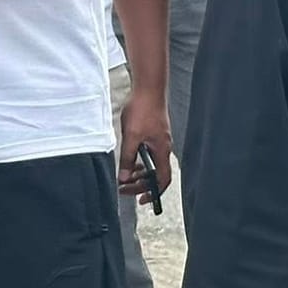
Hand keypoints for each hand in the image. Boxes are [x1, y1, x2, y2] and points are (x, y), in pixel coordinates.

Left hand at [116, 87, 174, 204]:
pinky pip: (150, 154)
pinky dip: (140, 161)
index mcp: (162, 151)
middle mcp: (164, 148)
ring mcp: (160, 141)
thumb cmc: (143, 109)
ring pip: (152, 164)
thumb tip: (124, 178)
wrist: (149, 89)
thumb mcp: (132, 137)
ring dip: (140, 173)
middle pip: (157, 174)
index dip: (154, 192)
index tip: (142, 199)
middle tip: (125, 189)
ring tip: (125, 176)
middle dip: (141, 184)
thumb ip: (128, 159)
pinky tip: (130, 159)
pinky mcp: (155, 134)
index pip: (162, 179)